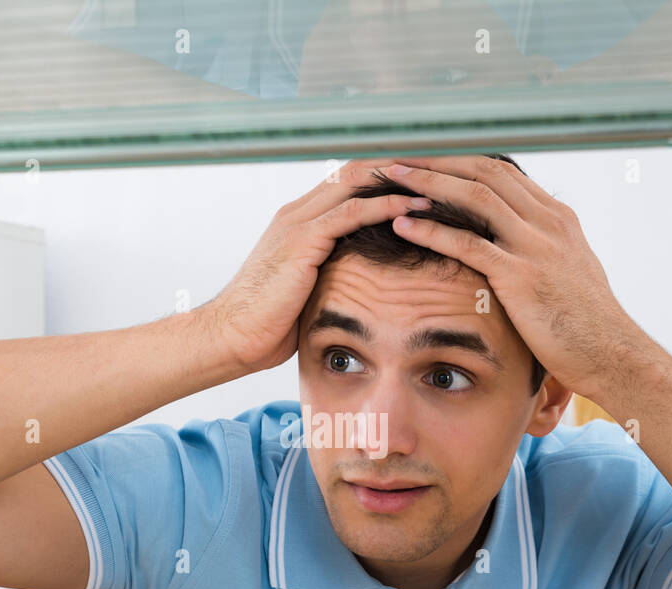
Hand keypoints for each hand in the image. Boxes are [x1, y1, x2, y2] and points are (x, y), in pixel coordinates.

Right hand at [207, 158, 429, 372]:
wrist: (232, 336)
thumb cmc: (268, 324)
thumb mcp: (306, 290)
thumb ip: (330, 274)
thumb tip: (362, 285)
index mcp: (298, 220)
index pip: (348, 181)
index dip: (386, 176)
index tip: (424, 180)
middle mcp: (297, 212)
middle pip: (356, 170)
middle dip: (399, 167)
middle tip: (439, 170)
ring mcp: (298, 223)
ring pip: (356, 182)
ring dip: (399, 180)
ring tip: (437, 182)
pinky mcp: (302, 241)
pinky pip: (351, 212)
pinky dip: (386, 205)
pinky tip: (415, 207)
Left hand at [378, 155, 648, 400]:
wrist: (612, 354)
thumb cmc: (586, 323)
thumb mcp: (569, 272)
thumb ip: (545, 250)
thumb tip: (519, 244)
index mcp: (557, 218)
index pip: (502, 172)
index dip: (460, 160)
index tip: (425, 157)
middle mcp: (548, 222)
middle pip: (485, 172)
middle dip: (438, 160)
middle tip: (398, 156)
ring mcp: (536, 246)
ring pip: (475, 197)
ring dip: (429, 183)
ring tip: (391, 177)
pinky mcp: (522, 276)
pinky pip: (469, 244)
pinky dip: (431, 230)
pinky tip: (402, 225)